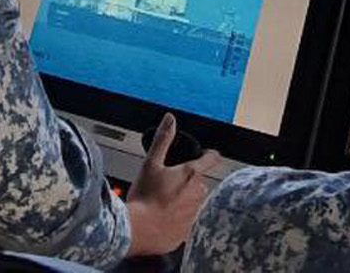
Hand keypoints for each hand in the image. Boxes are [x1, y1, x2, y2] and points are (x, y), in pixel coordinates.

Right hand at [125, 113, 220, 255]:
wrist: (139, 230)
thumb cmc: (144, 197)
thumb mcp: (150, 162)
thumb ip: (163, 139)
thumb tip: (170, 119)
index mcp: (191, 175)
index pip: (210, 159)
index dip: (209, 154)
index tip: (208, 154)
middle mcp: (198, 194)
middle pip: (199, 182)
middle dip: (188, 181)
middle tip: (168, 184)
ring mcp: (196, 213)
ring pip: (195, 201)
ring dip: (184, 200)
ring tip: (164, 202)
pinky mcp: (190, 230)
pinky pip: (189, 219)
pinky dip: (180, 217)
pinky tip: (165, 217)